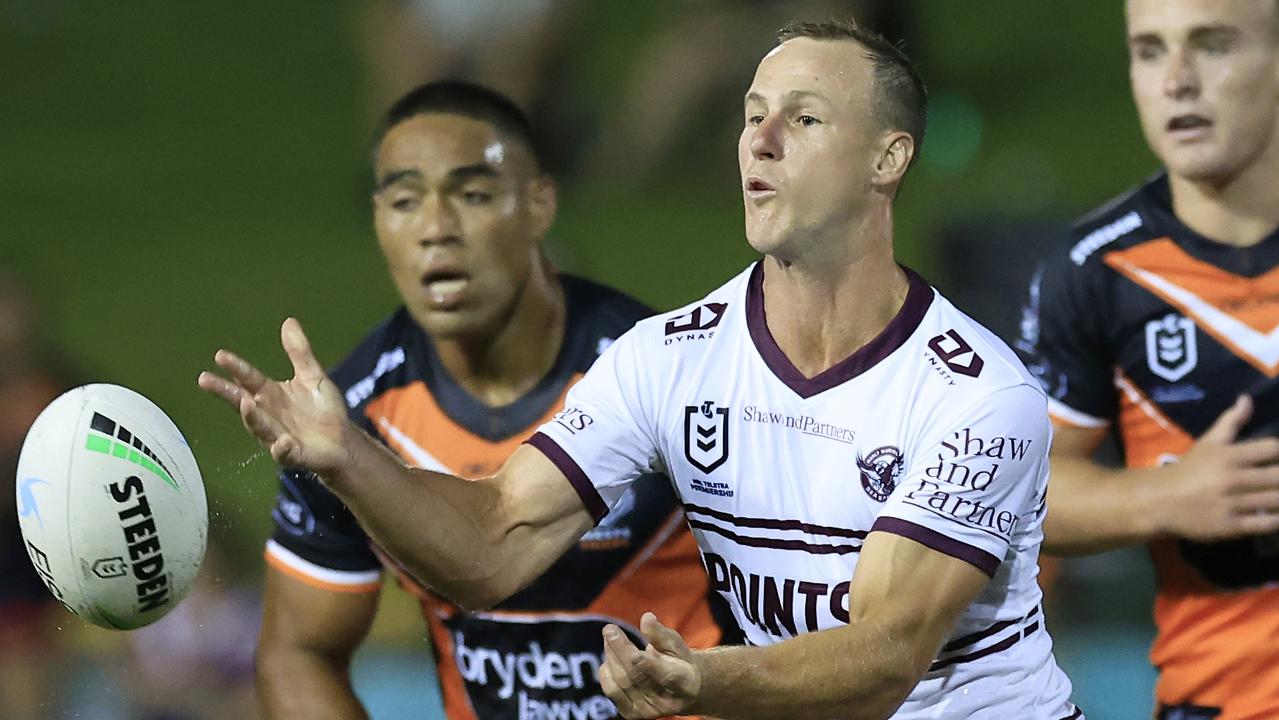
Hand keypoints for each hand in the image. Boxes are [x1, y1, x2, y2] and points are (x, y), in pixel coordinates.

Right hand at [198, 318, 352, 475]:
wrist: (343, 441)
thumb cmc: (323, 410)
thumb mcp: (312, 376)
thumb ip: (299, 352)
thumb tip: (289, 321)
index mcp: (270, 394)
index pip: (249, 378)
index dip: (236, 368)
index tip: (220, 356)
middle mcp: (268, 414)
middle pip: (242, 402)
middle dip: (225, 392)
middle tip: (204, 379)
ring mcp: (277, 435)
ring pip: (259, 427)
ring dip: (252, 418)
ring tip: (246, 403)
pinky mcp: (292, 454)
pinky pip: (284, 452)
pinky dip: (281, 448)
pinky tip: (283, 441)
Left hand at [599, 613, 700, 718]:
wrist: (683, 691)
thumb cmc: (680, 662)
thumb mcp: (678, 646)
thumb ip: (662, 634)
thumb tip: (646, 618)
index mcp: (685, 684)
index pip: (665, 676)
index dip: (649, 665)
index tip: (635, 653)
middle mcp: (667, 702)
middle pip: (638, 676)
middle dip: (621, 650)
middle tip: (610, 630)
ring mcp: (648, 711)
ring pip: (622, 682)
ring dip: (612, 656)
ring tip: (611, 637)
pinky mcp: (633, 714)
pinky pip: (612, 692)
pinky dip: (606, 672)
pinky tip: (609, 657)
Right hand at [1156, 395, 1278, 540]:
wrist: (1160, 501)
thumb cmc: (1189, 469)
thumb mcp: (1208, 443)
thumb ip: (1231, 421)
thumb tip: (1247, 398)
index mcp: (1228, 456)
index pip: (1271, 448)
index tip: (1277, 457)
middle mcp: (1231, 479)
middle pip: (1278, 476)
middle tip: (1278, 477)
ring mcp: (1231, 504)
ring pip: (1275, 501)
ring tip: (1276, 492)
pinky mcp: (1230, 527)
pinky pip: (1264, 524)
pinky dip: (1277, 520)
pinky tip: (1276, 514)